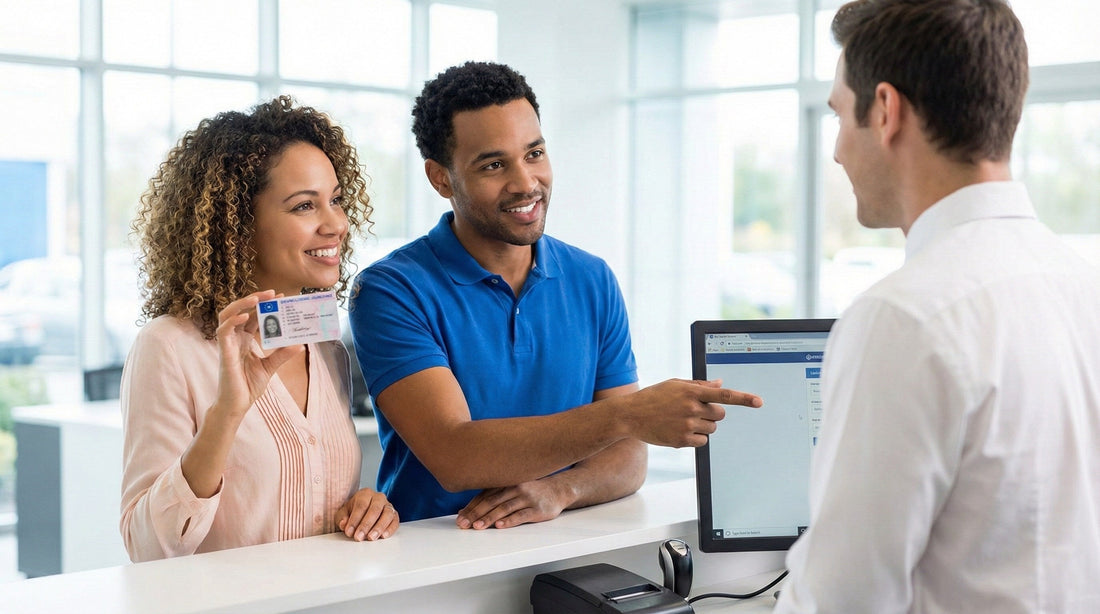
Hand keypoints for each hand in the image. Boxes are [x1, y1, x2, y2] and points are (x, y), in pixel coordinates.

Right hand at [214, 290, 303, 418]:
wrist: (238, 404)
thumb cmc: (249, 386)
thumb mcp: (270, 367)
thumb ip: (282, 355)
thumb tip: (300, 344)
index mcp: (245, 340)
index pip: (254, 316)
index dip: (265, 305)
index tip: (281, 297)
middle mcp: (235, 338)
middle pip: (242, 311)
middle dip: (255, 299)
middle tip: (273, 293)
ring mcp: (228, 344)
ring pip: (228, 315)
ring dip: (241, 304)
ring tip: (257, 298)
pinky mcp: (223, 352)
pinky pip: (223, 331)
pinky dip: (233, 321)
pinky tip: (245, 317)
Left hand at [336, 488, 398, 540]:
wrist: (363, 512)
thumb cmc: (353, 512)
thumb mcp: (343, 513)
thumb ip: (341, 518)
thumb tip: (344, 524)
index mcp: (365, 494)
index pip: (361, 505)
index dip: (355, 519)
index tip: (349, 532)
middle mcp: (378, 498)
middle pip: (374, 509)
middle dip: (366, 525)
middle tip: (359, 537)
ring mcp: (388, 505)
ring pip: (387, 514)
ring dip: (379, 527)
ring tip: (371, 538)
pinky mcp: (395, 515)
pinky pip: (395, 521)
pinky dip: (390, 529)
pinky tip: (383, 536)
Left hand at [456, 480, 566, 529]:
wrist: (558, 489)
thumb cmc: (530, 491)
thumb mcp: (509, 490)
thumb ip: (489, 497)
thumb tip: (464, 510)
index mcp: (505, 483)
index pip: (484, 496)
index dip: (471, 507)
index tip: (460, 518)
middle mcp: (514, 488)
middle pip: (491, 501)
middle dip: (475, 513)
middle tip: (464, 524)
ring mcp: (526, 498)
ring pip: (504, 508)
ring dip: (489, 518)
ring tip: (477, 526)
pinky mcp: (537, 509)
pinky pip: (521, 515)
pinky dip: (509, 521)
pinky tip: (500, 526)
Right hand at [627, 379, 761, 447]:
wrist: (630, 415)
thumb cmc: (653, 397)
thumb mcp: (675, 385)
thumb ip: (699, 385)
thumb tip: (720, 384)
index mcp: (691, 391)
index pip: (724, 395)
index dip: (744, 398)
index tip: (758, 402)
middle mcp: (691, 408)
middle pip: (720, 415)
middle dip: (712, 413)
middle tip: (695, 411)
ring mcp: (687, 426)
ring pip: (712, 429)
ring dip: (703, 426)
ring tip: (683, 421)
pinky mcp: (682, 441)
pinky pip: (702, 442)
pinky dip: (696, 438)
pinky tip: (679, 430)